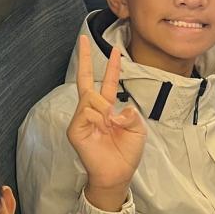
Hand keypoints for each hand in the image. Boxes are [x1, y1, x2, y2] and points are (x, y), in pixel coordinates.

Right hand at [67, 36, 146, 210]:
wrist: (117, 174)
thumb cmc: (126, 154)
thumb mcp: (138, 130)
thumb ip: (131, 114)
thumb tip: (116, 108)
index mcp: (108, 109)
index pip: (108, 83)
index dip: (112, 67)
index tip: (115, 51)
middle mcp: (93, 111)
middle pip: (85, 80)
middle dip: (85, 59)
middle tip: (82, 39)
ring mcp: (82, 119)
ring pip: (90, 97)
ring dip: (104, 107)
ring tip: (111, 124)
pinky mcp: (75, 130)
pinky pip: (85, 112)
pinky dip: (97, 117)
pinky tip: (102, 126)